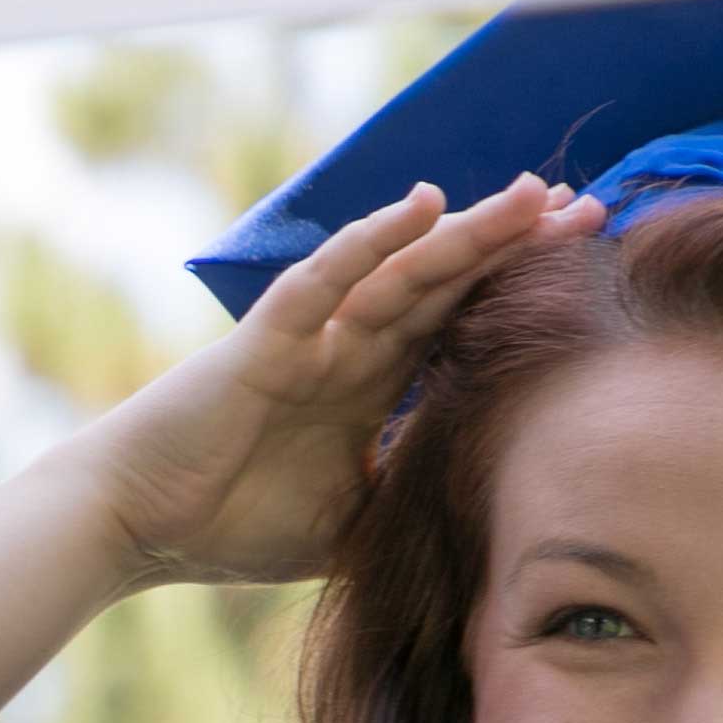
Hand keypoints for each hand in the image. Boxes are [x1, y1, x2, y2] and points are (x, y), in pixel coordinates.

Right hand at [76, 170, 602, 588]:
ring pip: (402, 273)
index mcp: (366, 389)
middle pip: (446, 286)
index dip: (518, 298)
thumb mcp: (348, 524)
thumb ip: (408, 501)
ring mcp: (311, 340)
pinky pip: (325, 282)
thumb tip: (492, 518)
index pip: (457, 329)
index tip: (589, 271)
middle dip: (516, 249)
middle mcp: (347, 351)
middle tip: (590, 210)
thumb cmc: (226, 525)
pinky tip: (421, 205)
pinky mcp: (266, 343)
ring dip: (467, 235)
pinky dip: (371, 242)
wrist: (132, 523)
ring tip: (532, 197)